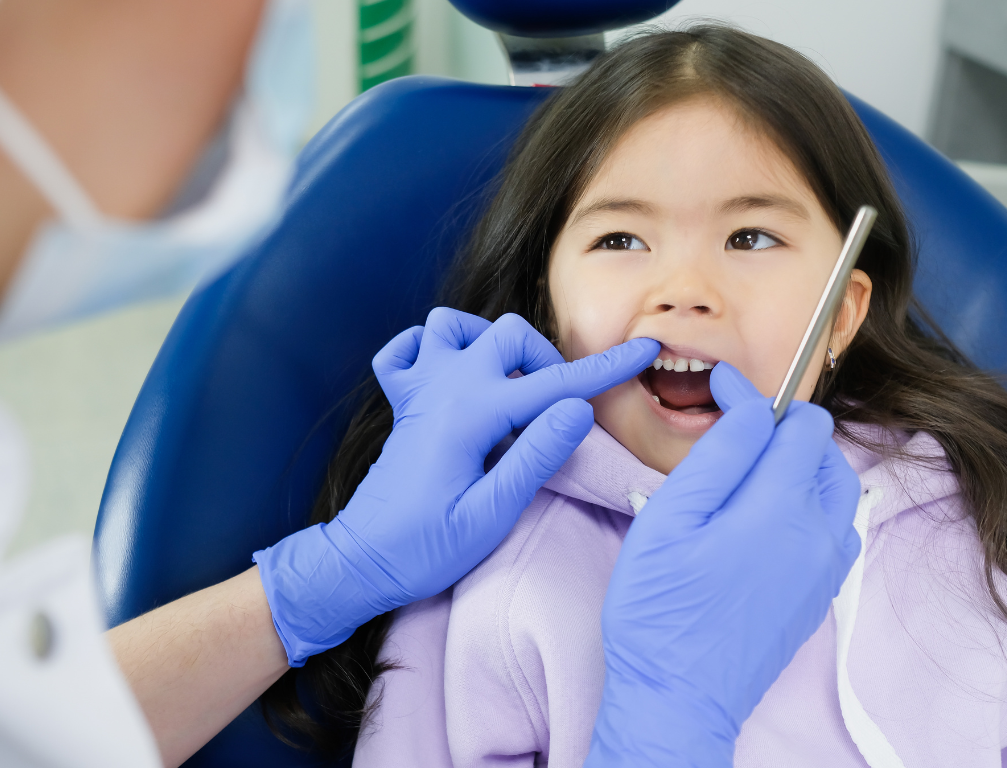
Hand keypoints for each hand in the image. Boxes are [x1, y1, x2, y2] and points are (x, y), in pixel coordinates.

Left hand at [254, 308, 659, 665]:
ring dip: (486, 342)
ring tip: (506, 384)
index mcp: (471, 415)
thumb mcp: (490, 514)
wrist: (361, 562)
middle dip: (544, 360)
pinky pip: (405, 351)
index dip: (605, 367)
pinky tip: (448, 376)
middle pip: (507, 335)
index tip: (645, 348)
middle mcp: (443, 388)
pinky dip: (427, 349)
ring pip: (451, 325)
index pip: (553, 385)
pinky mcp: (401, 405)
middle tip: (556, 410)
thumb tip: (577, 408)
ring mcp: (417, 391)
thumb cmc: (425, 549)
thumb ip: (535, 456)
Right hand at [586, 363, 860, 766]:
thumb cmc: (660, 611)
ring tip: (746, 471)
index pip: (793, 422)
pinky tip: (760, 517)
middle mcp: (820, 534)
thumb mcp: (670, 519)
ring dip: (798, 465)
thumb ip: (718, 457)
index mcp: (782, 508)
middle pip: (824, 451)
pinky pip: (831, 527)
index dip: (753, 395)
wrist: (680, 696)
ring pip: (834, 488)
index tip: (720, 386)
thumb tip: (752, 411)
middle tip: (729, 433)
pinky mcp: (819, 594)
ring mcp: (826, 568)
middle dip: (782, 429)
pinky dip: (805, 504)